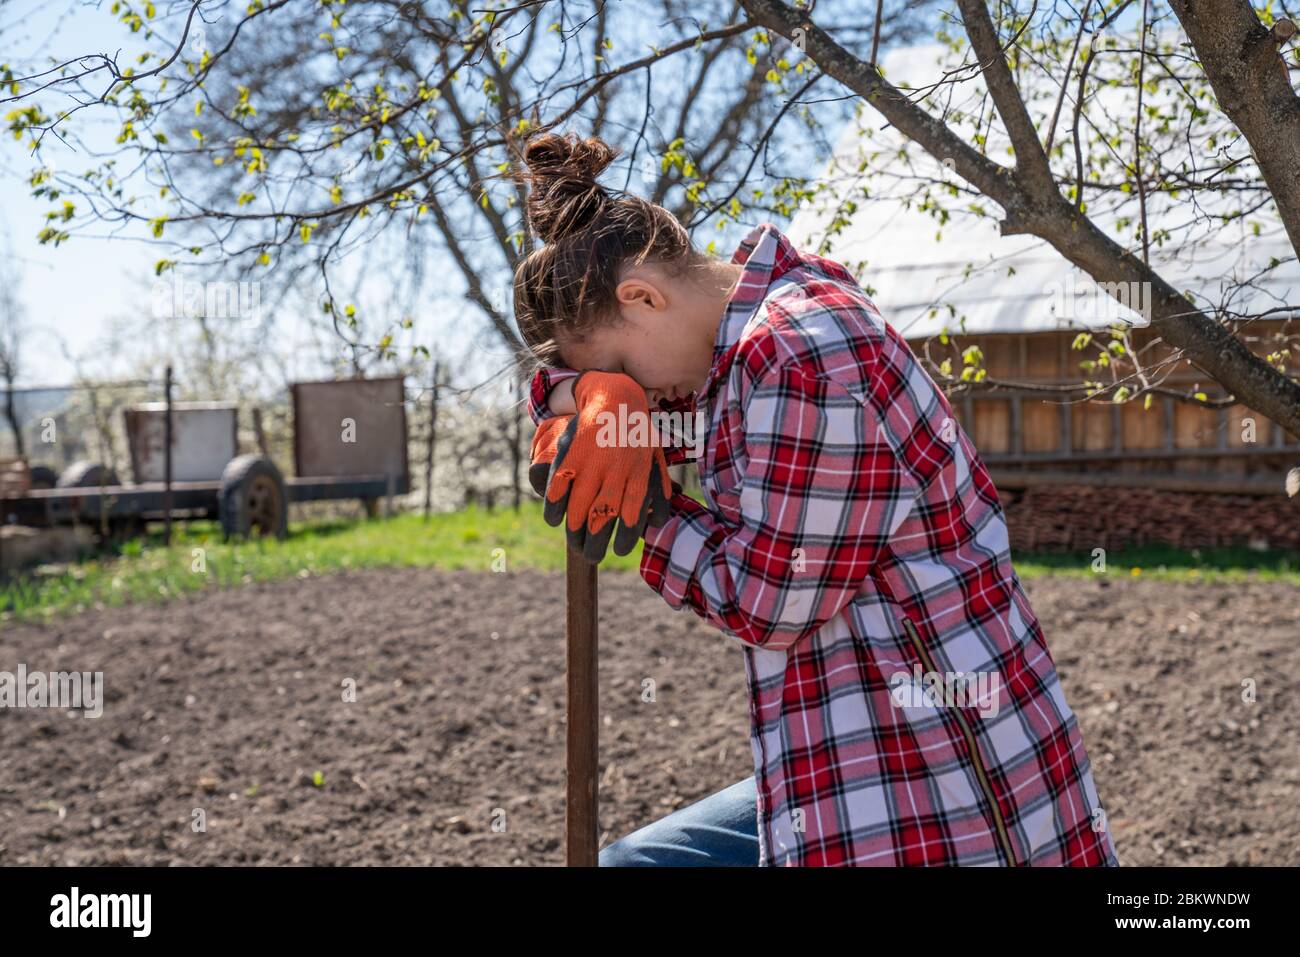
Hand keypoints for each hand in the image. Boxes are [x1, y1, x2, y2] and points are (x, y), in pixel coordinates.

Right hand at [539, 372, 673, 561]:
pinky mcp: (571, 456)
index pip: (631, 518)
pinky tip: (554, 519)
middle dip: (595, 543)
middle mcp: (614, 473)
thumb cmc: (637, 433)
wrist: (615, 398)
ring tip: (573, 541)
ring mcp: (591, 464)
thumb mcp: (654, 458)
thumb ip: (658, 488)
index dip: (625, 539)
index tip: (620, 551)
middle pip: (602, 519)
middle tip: (591, 555)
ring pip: (578, 508)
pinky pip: (559, 488)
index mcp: (636, 476)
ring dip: (574, 530)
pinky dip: (554, 507)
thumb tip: (657, 520)